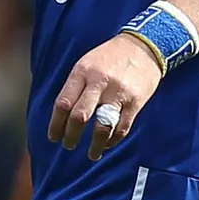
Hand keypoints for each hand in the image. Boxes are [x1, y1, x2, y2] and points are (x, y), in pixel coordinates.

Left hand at [47, 32, 163, 158]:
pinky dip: (113, 140)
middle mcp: (99, 83)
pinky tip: (108, 144)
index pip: (63, 104)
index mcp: (82, 73)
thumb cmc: (109, 57)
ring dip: (95, 145)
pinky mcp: (135, 102)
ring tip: (91, 154)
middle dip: (71, 136)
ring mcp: (118, 93)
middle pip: (79, 117)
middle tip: (68, 145)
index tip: (53, 137)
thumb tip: (63, 117)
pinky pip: (122, 128)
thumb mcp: (86, 63)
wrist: (144, 45)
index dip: (56, 124)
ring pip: (102, 127)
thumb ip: (75, 87)